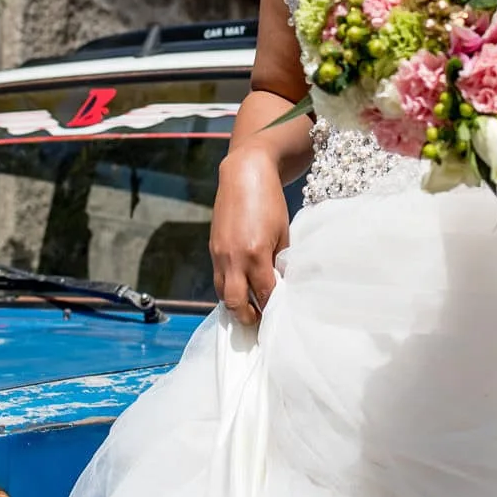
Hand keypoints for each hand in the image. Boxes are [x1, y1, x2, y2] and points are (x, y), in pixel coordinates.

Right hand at [211, 146, 289, 325]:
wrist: (244, 174)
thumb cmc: (270, 201)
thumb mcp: (283, 232)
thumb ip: (280, 261)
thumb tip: (281, 284)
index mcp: (256, 254)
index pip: (265, 294)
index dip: (272, 308)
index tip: (280, 316)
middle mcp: (234, 258)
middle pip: (236, 303)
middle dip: (248, 316)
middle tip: (260, 321)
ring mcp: (220, 254)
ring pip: (222, 294)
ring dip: (235, 304)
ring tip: (249, 309)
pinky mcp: (213, 248)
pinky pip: (218, 277)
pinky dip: (228, 287)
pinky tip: (240, 287)